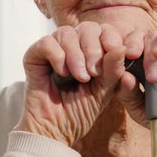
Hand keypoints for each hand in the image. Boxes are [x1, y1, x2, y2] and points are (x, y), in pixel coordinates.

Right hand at [13, 22, 125, 145]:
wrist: (57, 129)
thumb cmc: (81, 110)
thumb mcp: (105, 90)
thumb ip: (114, 69)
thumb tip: (122, 47)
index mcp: (93, 50)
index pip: (105, 30)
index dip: (112, 38)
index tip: (117, 52)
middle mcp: (74, 45)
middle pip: (87, 27)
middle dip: (94, 49)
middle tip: (94, 72)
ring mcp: (54, 48)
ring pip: (66, 32)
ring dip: (76, 55)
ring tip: (80, 77)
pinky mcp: (34, 55)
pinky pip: (47, 42)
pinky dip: (57, 56)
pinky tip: (62, 74)